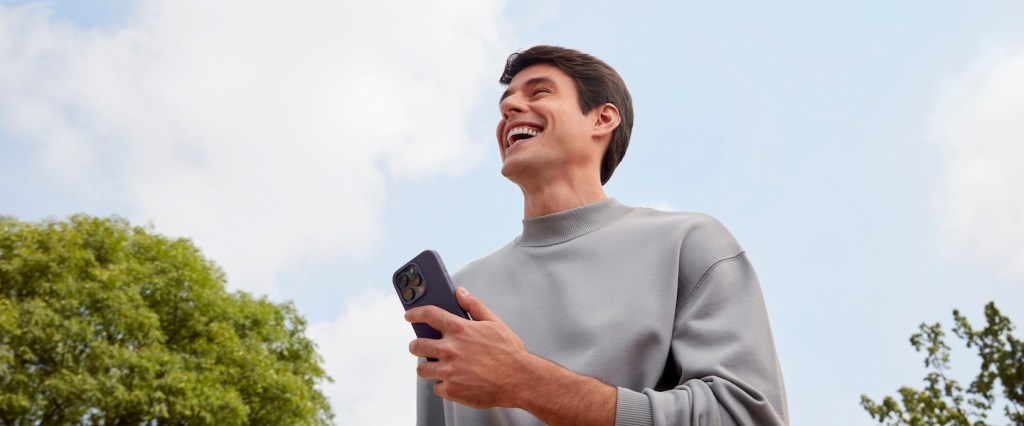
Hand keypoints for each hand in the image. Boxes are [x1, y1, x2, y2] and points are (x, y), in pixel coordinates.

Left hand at [405, 287, 530, 407]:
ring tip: (437, 366)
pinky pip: (436, 387)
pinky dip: (442, 384)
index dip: (415, 313)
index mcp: (459, 329)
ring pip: (422, 368)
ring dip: (427, 366)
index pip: (428, 315)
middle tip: (421, 346)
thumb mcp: (494, 322)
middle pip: (417, 345)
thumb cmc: (510, 353)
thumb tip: (460, 292)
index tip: (409, 315)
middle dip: (416, 345)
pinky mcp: (451, 389)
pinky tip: (453, 381)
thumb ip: (474, 305)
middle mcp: (450, 349)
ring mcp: (449, 370)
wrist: (519, 380)